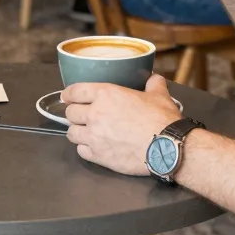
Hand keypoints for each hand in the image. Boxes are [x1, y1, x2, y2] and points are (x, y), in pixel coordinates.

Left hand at [62, 74, 182, 175]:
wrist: (167, 147)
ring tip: (85, 132)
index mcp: (105, 94)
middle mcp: (95, 114)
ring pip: (71, 133)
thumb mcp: (159, 95)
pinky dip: (85, 149)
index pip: (74, 91)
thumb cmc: (162, 119)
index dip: (69, 94)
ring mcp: (94, 136)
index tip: (67, 97)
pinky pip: (81, 151)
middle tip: (81, 115)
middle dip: (74, 114)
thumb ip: (153, 84)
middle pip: (70, 113)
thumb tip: (155, 79)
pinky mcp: (98, 156)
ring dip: (77, 131)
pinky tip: (93, 147)